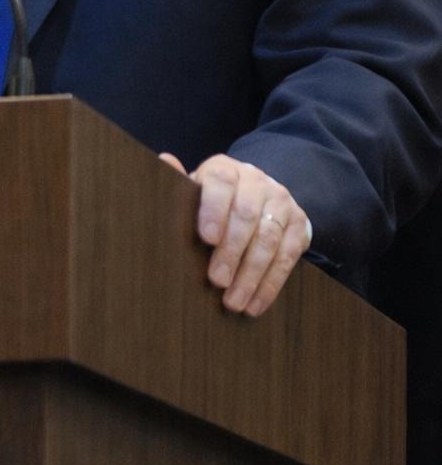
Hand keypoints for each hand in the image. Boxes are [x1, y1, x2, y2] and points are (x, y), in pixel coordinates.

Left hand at [157, 151, 311, 315]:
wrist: (257, 197)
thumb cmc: (214, 201)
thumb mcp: (195, 191)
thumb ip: (181, 184)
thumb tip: (165, 160)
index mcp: (226, 169)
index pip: (222, 182)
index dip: (214, 209)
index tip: (207, 238)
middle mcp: (256, 181)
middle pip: (246, 215)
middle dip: (231, 251)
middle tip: (217, 280)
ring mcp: (281, 201)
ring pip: (268, 238)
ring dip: (251, 274)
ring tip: (234, 301)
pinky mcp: (299, 224)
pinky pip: (288, 256)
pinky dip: (271, 283)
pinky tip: (255, 303)